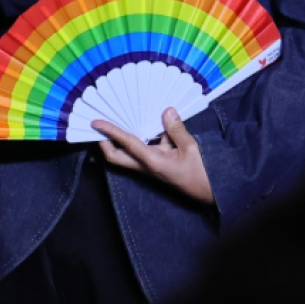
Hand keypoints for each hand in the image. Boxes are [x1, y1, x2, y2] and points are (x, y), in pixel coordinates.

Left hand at [93, 108, 214, 204]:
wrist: (209, 192)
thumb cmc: (201, 173)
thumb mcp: (191, 148)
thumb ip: (177, 130)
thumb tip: (167, 111)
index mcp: (152, 162)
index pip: (126, 143)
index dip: (110, 131)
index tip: (95, 123)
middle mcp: (145, 166)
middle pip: (115, 157)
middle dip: (103, 143)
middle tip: (98, 126)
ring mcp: (149, 167)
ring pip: (126, 154)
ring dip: (118, 141)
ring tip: (114, 121)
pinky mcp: (155, 165)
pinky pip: (141, 150)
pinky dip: (138, 137)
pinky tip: (143, 123)